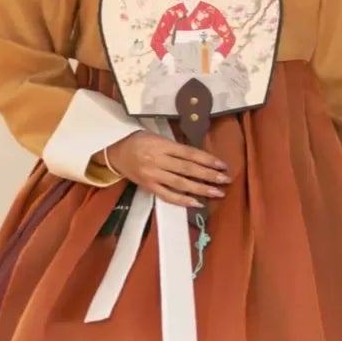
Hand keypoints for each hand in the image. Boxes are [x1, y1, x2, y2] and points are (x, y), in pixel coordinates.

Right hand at [103, 132, 230, 207]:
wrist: (115, 153)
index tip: (222, 165)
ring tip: (217, 192)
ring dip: (201, 189)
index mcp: (162, 145)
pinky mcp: (149, 187)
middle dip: (209, 175)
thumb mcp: (158, 137)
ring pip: (180, 184)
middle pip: (188, 169)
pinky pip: (167, 195)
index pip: (189, 153)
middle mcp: (158, 161)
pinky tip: (197, 203)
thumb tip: (200, 157)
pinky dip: (183, 200)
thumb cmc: (139, 141)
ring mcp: (153, 175)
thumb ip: (177, 147)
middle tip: (226, 180)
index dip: (207, 159)